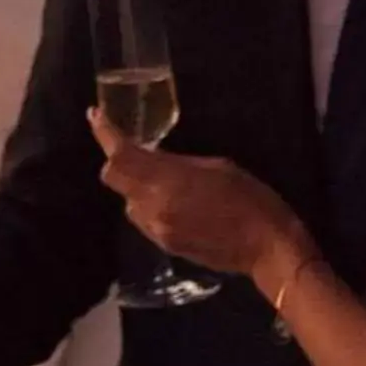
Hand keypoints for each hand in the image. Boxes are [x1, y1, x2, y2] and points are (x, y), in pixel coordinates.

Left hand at [89, 109, 299, 278]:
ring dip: (137, 187)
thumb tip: (155, 159)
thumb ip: (177, 163)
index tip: (95, 115)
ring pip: (128, 201)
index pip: (120, 155)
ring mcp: (156, 229)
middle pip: (113, 178)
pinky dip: (150, 206)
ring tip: (165, 181)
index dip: (104, 133)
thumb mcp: (216, 167)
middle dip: (120, 162)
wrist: (269, 250)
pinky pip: (145, 219)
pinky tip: (175, 204)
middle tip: (136, 151)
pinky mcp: (165, 246)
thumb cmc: (251, 200)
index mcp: (166, 181)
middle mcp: (152, 206)